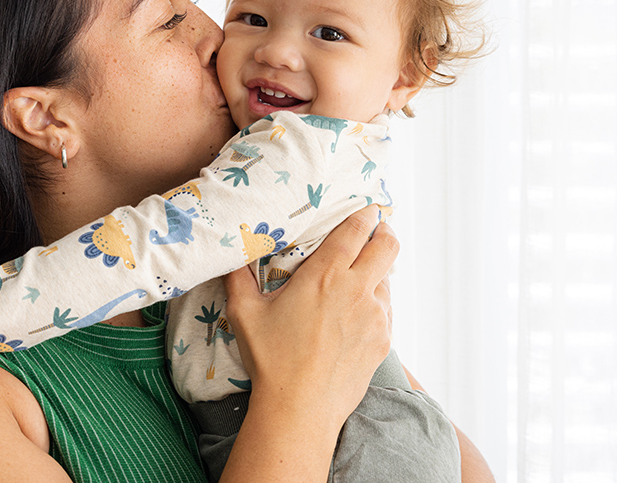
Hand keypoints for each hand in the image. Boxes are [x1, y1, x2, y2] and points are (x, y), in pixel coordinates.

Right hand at [224, 205, 395, 430]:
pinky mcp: (383, 340)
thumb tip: (228, 253)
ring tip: (357, 279)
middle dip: (384, 232)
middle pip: (387, 245)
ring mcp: (375, 316)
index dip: (365, 213)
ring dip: (377, 272)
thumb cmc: (271, 359)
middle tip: (375, 230)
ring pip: (387, 279)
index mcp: (325, 275)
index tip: (366, 208)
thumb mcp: (245, 313)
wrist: (300, 408)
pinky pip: (386, 310)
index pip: (356, 229)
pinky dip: (376, 303)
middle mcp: (357, 290)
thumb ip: (238, 277)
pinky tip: (356, 313)